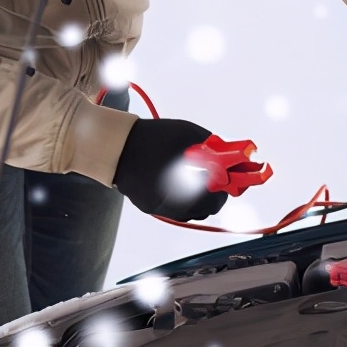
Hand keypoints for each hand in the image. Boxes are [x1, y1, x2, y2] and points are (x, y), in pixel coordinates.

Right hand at [113, 118, 229, 220]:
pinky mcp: (151, 208)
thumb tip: (229, 155)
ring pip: (192, 212)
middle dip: (214, 193)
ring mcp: (161, 208)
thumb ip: (211, 147)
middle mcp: (173, 204)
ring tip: (195, 178)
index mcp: (184, 186)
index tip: (228, 177)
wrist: (117, 146)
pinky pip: (176, 210)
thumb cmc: (151, 138)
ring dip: (200, 198)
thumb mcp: (187, 134)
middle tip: (214, 178)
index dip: (226, 187)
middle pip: (207, 208)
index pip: (217, 197)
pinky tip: (178, 183)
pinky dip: (183, 200)